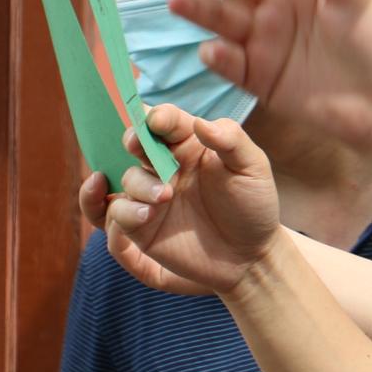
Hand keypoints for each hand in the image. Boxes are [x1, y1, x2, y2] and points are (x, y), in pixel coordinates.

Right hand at [99, 106, 281, 295]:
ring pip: (127, 177)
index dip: (157, 116)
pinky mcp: (141, 226)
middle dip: (132, 139)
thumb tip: (200, 122)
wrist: (250, 255)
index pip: (165, 120)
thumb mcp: (252, 168)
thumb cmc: (253, 205)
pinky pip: (117, 213)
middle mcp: (165, 165)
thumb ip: (230, 139)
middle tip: (137, 145)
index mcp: (190, 144)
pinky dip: (126, 211)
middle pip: (135, 142)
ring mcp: (151, 195)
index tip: (158, 122)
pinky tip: (147, 215)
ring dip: (139, 183)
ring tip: (164, 196)